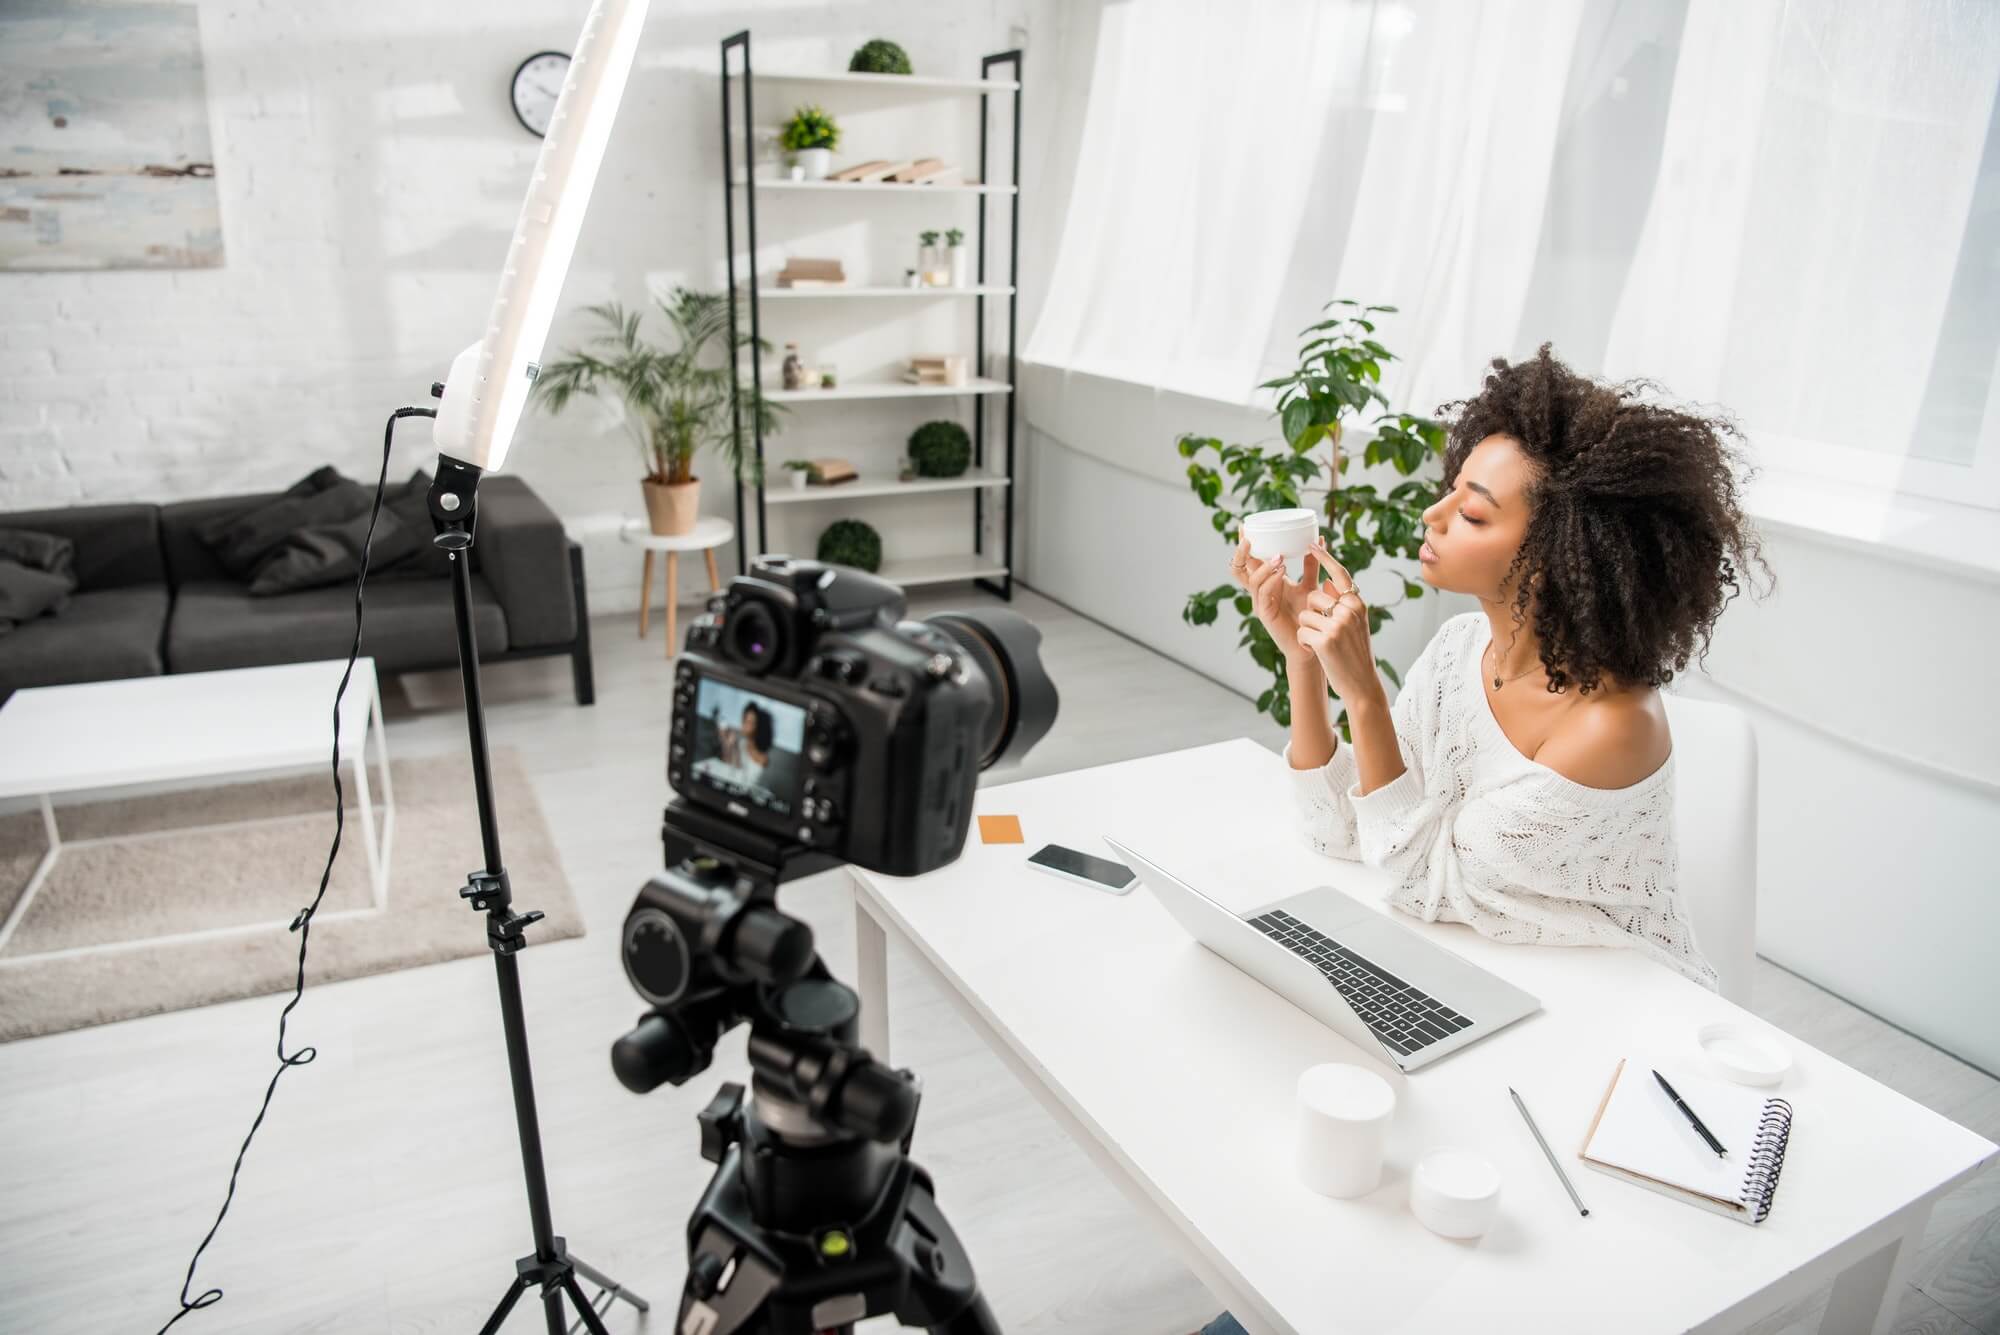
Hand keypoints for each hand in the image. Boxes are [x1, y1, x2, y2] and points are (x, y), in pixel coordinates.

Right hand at [1232, 535, 1325, 668]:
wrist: (1313, 640)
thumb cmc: (1309, 615)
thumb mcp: (1310, 585)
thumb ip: (1311, 566)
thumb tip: (1318, 540)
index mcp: (1266, 582)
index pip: (1249, 560)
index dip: (1244, 543)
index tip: (1245, 524)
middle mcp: (1259, 591)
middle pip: (1239, 568)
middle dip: (1241, 551)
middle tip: (1249, 536)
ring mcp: (1260, 603)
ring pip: (1251, 580)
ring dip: (1263, 565)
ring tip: (1278, 556)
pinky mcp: (1266, 614)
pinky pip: (1263, 593)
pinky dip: (1271, 579)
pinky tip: (1282, 570)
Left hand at [1296, 553, 1384, 707]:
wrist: (1362, 683)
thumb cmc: (1355, 653)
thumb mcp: (1356, 623)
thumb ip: (1344, 603)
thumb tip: (1326, 581)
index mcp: (1357, 603)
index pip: (1339, 573)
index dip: (1324, 557)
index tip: (1312, 544)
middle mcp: (1349, 610)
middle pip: (1313, 597)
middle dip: (1311, 614)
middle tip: (1325, 633)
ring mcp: (1338, 625)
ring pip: (1304, 615)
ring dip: (1307, 630)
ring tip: (1323, 644)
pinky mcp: (1325, 640)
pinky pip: (1301, 632)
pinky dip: (1304, 643)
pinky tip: (1318, 652)